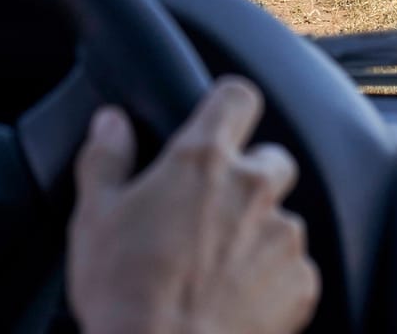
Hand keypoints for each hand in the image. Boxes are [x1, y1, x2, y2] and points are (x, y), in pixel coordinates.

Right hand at [68, 76, 320, 333]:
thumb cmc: (124, 294)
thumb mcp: (94, 219)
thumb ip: (106, 158)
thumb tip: (111, 122)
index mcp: (202, 161)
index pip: (237, 97)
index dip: (228, 106)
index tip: (217, 122)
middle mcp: (252, 189)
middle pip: (273, 157)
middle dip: (250, 175)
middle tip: (213, 209)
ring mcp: (283, 237)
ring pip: (284, 217)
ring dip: (260, 233)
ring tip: (220, 267)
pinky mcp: (302, 284)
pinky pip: (296, 269)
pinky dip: (273, 280)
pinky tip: (238, 299)